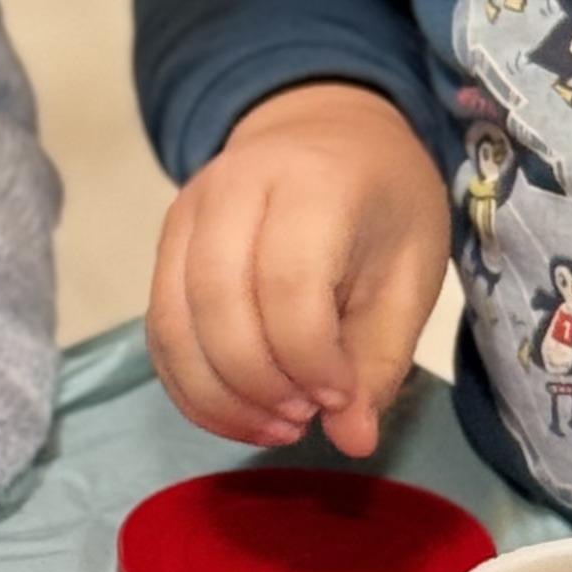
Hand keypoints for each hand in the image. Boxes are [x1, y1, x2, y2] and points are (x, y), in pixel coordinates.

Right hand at [147, 82, 450, 458]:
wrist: (326, 132)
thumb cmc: (382, 203)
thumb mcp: (411, 271)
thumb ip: (382, 357)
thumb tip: (352, 440)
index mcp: (313, 181)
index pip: (287, 282)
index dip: (310, 358)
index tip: (341, 397)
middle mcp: (234, 187)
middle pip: (216, 304)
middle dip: (259, 384)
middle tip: (306, 418)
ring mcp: (187, 213)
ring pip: (173, 324)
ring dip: (220, 396)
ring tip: (278, 424)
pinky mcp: (164, 244)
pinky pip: (159, 331)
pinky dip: (192, 388)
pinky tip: (240, 413)